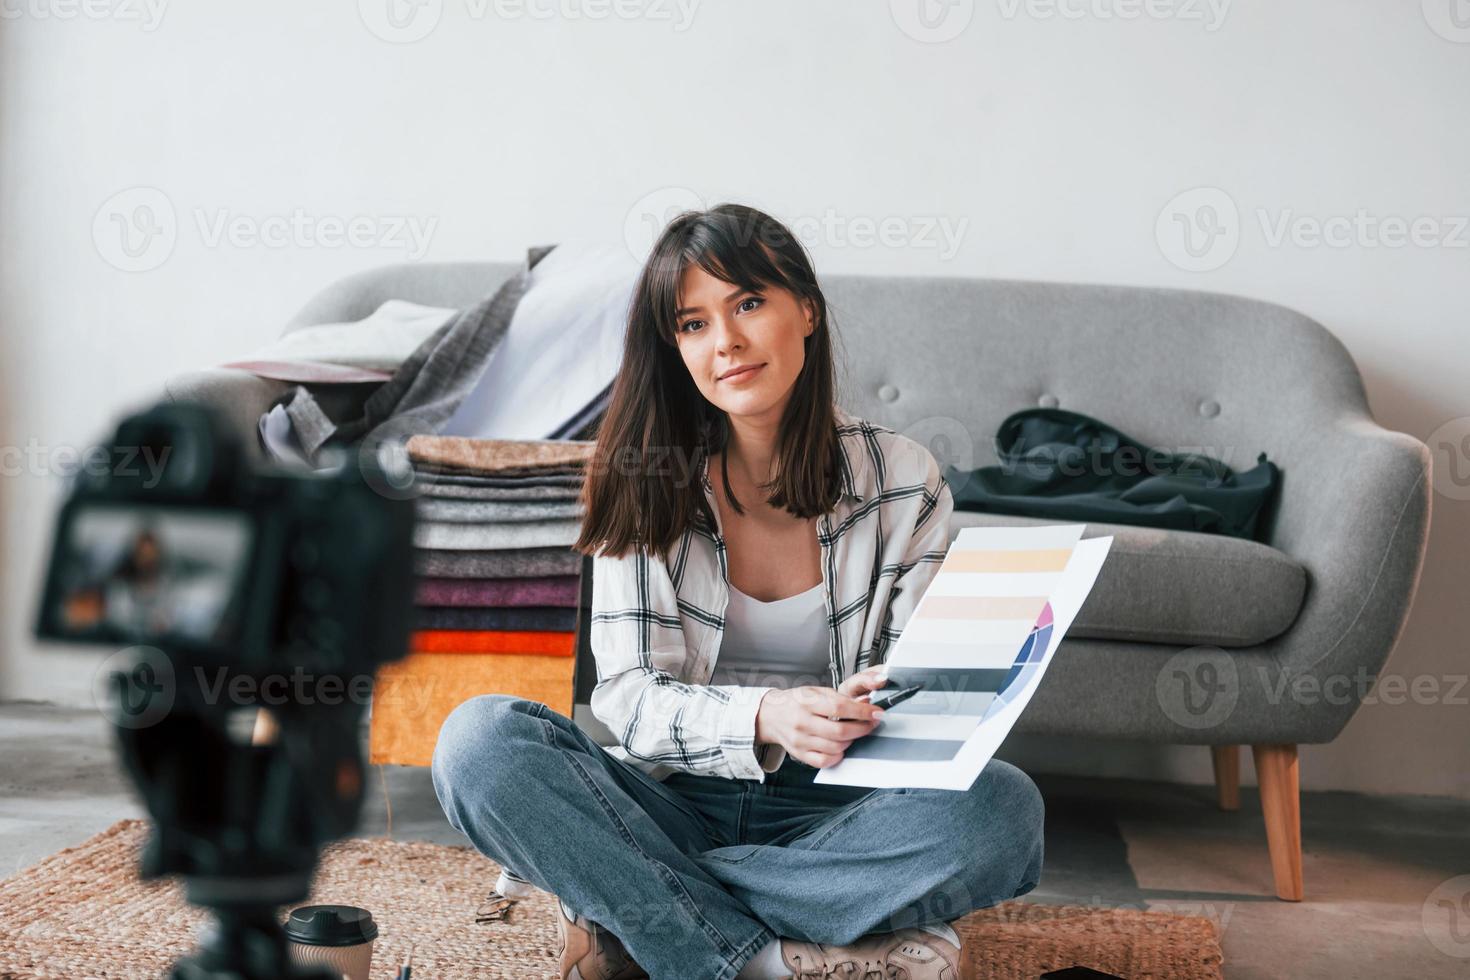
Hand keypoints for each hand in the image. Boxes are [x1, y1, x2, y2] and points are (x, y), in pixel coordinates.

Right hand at [754, 667, 890, 768]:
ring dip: (852, 741)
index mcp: (807, 703)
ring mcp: (800, 741)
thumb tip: (866, 704)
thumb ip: (839, 698)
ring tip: (855, 732)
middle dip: (863, 728)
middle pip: (840, 732)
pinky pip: (825, 761)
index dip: (863, 712)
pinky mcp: (800, 754)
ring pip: (836, 747)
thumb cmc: (796, 702)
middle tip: (872, 723)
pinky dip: (838, 755)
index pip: (840, 708)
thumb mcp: (816, 692)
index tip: (877, 712)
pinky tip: (841, 746)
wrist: (771, 715)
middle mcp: (802, 723)